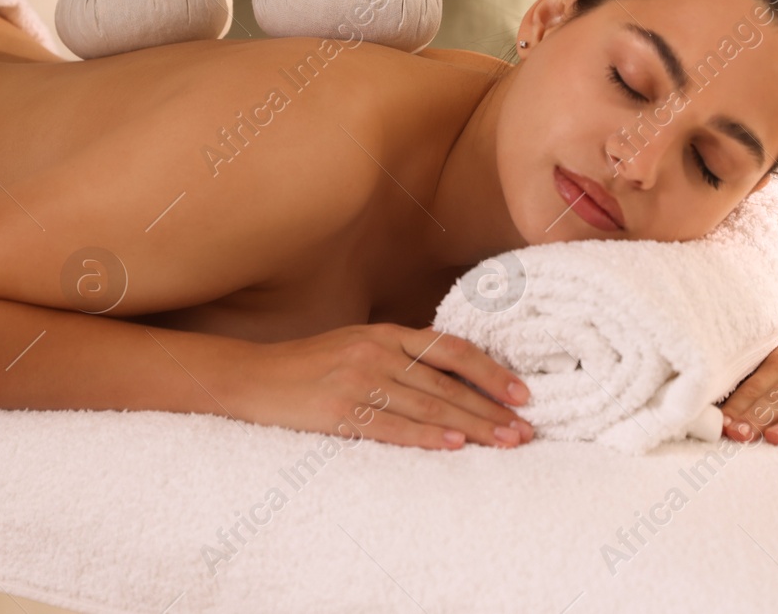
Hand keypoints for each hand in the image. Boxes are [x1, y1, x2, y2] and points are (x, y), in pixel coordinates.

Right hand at [232, 323, 534, 449]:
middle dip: (492, 409)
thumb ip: (398, 355)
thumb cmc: (307, 367)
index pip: (451, 349)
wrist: (251, 377)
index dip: (491, 371)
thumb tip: (450, 377)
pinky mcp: (338, 411)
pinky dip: (425, 435)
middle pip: (447, 383)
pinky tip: (453, 445)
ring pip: (428, 405)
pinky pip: (391, 425)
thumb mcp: (356, 346)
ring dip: (472, 426)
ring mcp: (357, 381)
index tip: (522, 393)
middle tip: (526, 431)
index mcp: (384, 333)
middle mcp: (376, 352)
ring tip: (505, 442)